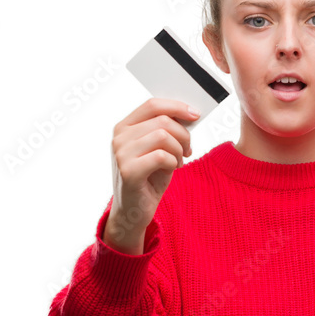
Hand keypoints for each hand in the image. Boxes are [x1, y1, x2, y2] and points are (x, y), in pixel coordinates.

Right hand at [105, 97, 197, 252]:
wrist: (134, 210)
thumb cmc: (148, 178)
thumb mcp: (158, 149)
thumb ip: (167, 131)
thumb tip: (189, 114)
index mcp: (124, 127)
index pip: (152, 104)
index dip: (177, 106)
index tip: (196, 114)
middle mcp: (119, 137)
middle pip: (162, 120)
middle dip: (183, 134)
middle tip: (187, 150)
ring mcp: (121, 154)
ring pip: (163, 136)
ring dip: (178, 150)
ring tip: (178, 161)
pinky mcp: (128, 171)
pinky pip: (162, 156)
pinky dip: (173, 162)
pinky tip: (172, 169)